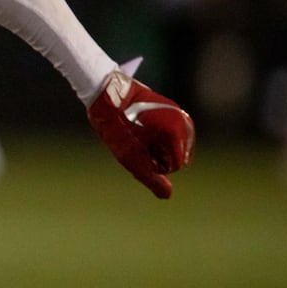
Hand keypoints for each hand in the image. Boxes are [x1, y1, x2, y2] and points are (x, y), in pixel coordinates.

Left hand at [86, 70, 194, 197]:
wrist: (104, 93)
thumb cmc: (116, 124)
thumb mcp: (130, 156)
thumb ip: (150, 177)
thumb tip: (167, 195)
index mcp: (177, 130)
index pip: (174, 166)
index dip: (153, 165)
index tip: (136, 150)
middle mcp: (183, 121)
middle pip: (175, 157)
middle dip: (156, 156)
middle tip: (135, 142)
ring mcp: (178, 114)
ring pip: (171, 147)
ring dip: (155, 147)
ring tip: (136, 135)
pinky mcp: (170, 110)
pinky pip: (168, 135)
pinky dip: (155, 137)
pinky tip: (139, 129)